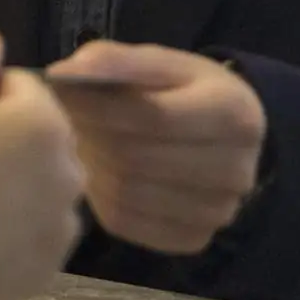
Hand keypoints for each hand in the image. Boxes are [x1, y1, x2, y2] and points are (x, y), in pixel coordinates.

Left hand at [46, 42, 265, 255]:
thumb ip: (118, 60)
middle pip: (138, 158)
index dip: (99, 105)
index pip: (153, 116)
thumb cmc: (183, 92)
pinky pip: (128, 222)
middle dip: (91, 135)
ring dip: (91, 165)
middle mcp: (238, 170)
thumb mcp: (159, 62)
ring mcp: (218, 211)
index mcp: (236, 114)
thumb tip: (70, 72)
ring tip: (80, 142)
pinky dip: (100, 197)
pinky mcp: (194, 239)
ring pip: (128, 193)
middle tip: (62, 118)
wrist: (216, 137)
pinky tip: (97, 173)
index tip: (61, 92)